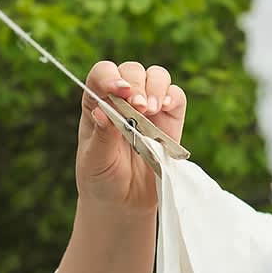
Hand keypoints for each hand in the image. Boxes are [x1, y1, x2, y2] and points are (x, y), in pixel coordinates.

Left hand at [76, 60, 185, 213]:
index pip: (101, 75)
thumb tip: (102, 111)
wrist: (124, 202)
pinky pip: (176, 96)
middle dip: (136, 84)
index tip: (120, 91)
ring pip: (156, 76)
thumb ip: (101, 137)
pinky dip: (173, 96)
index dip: (110, 76)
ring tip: (151, 110)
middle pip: (131, 70)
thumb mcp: (95, 161)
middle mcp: (122, 100)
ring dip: (156, 87)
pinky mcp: (170, 119)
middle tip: (138, 107)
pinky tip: (165, 109)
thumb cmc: (101, 179)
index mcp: (96, 104)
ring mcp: (147, 108)